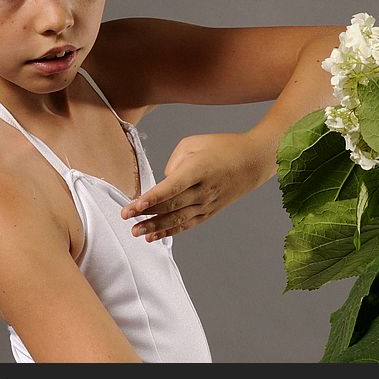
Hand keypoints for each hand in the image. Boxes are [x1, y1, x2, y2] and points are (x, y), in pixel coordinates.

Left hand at [120, 132, 270, 241]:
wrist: (254, 161)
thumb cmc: (222, 147)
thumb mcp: (194, 143)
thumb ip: (173, 161)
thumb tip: (164, 182)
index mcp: (199, 170)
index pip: (171, 187)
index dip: (151, 198)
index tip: (133, 206)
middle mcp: (203, 190)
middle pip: (171, 206)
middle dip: (146, 213)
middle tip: (125, 218)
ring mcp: (208, 203)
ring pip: (177, 219)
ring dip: (155, 226)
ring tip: (136, 232)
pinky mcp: (210, 211)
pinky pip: (187, 224)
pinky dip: (170, 231)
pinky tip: (154, 236)